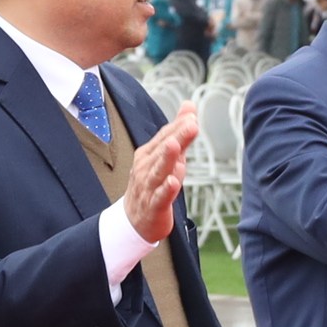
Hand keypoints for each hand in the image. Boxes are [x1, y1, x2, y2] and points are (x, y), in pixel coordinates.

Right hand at [122, 107, 199, 245]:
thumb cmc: (154, 183)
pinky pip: (160, 196)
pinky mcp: (154, 205)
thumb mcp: (167, 156)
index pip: (164, 136)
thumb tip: (189, 106)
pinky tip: (173, 182)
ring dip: (167, 158)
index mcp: (149, 154)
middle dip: (177, 137)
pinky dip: (166, 189)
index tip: (192, 116)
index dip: (178, 126)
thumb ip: (178, 132)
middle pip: (163, 150)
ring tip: (175, 146)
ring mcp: (148, 186)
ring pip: (159, 171)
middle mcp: (146, 167)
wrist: (135, 220)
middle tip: (191, 124)